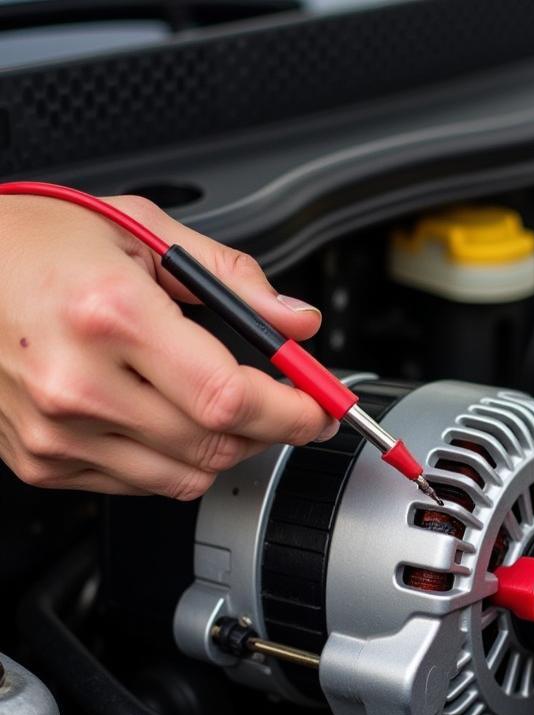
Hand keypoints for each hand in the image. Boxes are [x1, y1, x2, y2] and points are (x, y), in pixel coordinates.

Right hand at [0, 194, 335, 498]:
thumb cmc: (32, 242)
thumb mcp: (140, 228)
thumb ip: (232, 278)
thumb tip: (296, 322)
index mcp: (110, 316)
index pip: (230, 397)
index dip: (293, 412)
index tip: (319, 408)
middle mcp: (78, 383)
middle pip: (216, 444)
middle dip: (271, 430)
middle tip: (285, 405)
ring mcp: (55, 432)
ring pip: (187, 476)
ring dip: (226, 448)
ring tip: (221, 405)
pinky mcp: (41, 461)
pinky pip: (141, 485)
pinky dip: (173, 460)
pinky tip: (163, 417)